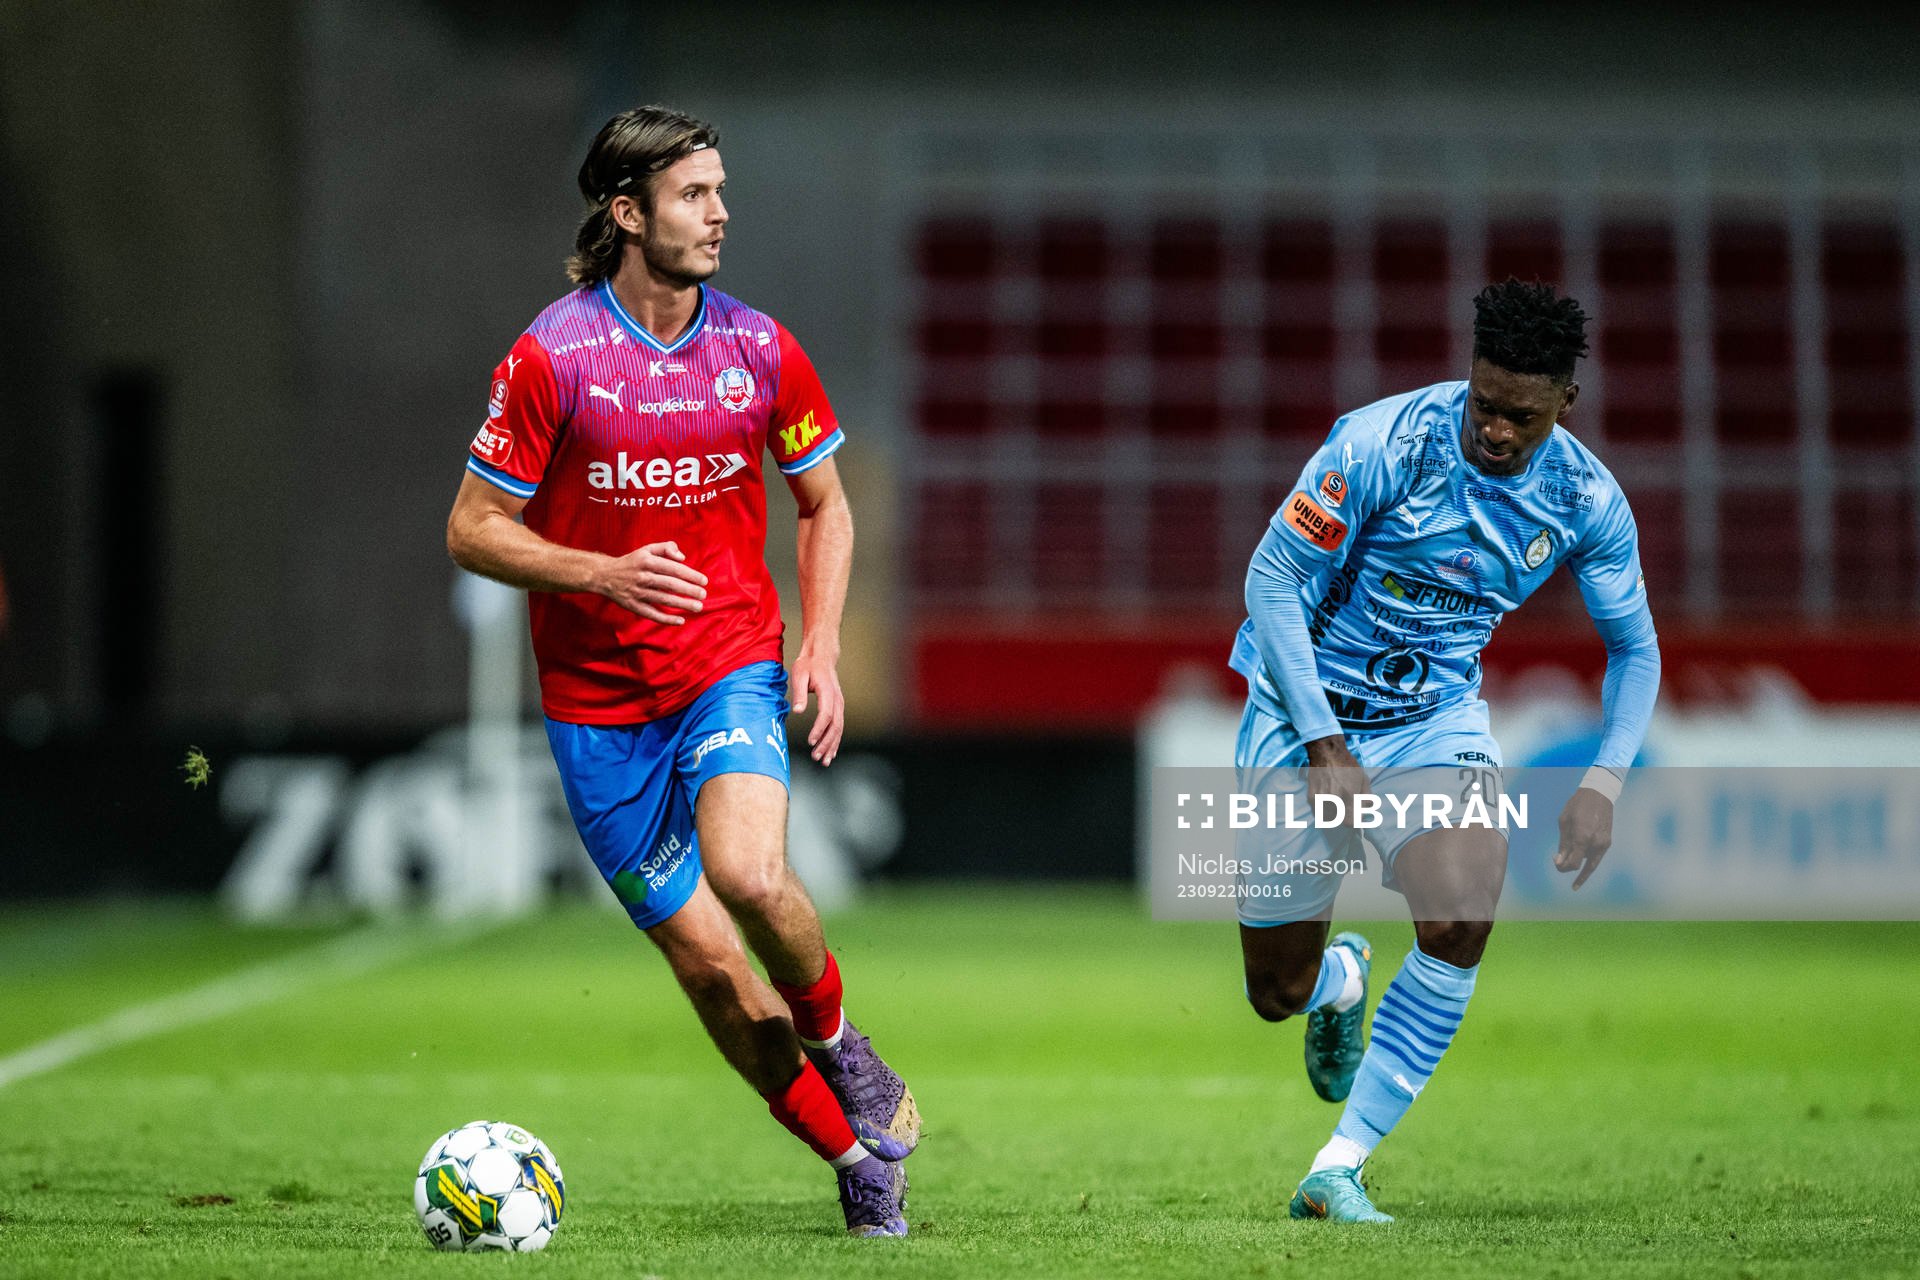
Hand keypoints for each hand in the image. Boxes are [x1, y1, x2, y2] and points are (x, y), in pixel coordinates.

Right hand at [594, 541, 707, 623]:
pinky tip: (680, 620)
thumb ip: (666, 548)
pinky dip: (666, 619)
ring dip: (682, 604)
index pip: (673, 568)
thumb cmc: (632, 562)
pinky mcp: (633, 606)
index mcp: (647, 561)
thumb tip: (683, 557)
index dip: (690, 575)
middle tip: (703, 595)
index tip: (704, 581)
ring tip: (698, 607)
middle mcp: (642, 577)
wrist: (605, 575)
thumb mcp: (646, 549)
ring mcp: (637, 592)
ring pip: (663, 599)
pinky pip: (651, 614)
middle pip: (669, 584)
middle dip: (689, 590)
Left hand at [789, 641, 844, 765]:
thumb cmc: (808, 665)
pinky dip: (835, 741)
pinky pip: (838, 726)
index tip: (811, 741)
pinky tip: (830, 752)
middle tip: (816, 757)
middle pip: (835, 725)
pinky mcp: (838, 707)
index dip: (819, 729)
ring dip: (832, 746)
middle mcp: (837, 699)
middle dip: (826, 743)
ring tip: (824, 761)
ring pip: (839, 728)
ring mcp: (839, 704)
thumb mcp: (799, 675)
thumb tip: (798, 711)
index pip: (826, 714)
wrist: (821, 656)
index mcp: (828, 691)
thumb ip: (799, 693)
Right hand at [1303, 735, 1368, 822]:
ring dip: (1334, 816)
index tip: (1357, 817)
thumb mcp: (1363, 778)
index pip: (1351, 822)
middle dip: (1345, 818)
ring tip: (1338, 806)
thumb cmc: (1347, 765)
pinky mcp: (1311, 798)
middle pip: (1339, 821)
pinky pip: (1318, 812)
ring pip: (1328, 818)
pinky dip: (1324, 810)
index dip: (1355, 821)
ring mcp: (1320, 799)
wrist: (1326, 753)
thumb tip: (1368, 808)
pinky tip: (1329, 802)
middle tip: (1349, 810)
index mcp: (1348, 794)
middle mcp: (1333, 798)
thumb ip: (1367, 796)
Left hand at [1553, 787, 1614, 889]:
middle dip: (1568, 865)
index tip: (1555, 860)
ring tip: (1569, 842)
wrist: (1599, 794)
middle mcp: (1596, 843)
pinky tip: (1578, 850)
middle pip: (1581, 865)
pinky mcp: (1608, 841)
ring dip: (1578, 857)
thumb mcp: (1564, 822)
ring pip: (1588, 860)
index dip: (1562, 867)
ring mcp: (1604, 843)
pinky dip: (1586, 855)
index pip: (1573, 864)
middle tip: (1558, 858)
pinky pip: (1596, 855)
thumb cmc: (1577, 805)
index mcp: (1583, 837)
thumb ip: (1563, 843)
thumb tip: (1560, 861)